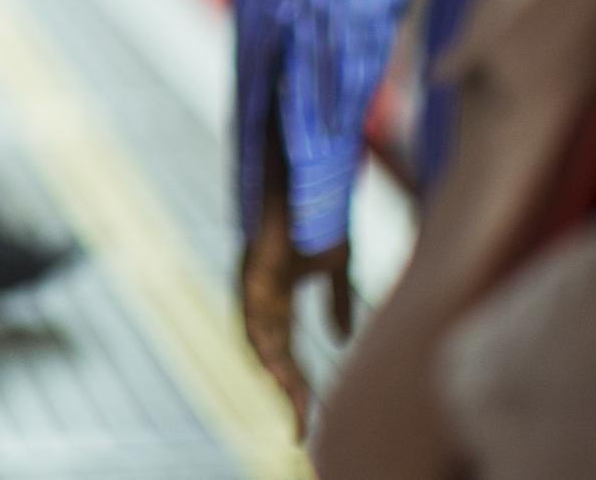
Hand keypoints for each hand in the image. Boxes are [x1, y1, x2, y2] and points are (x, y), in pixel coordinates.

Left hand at [239, 138, 354, 439]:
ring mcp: (254, 273)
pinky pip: (258, 311)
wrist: (308, 162)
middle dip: (287, 393)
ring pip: (259, 338)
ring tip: (297, 412)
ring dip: (278, 376)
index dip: (293, 385)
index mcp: (275, 290)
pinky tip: (280, 371)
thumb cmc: (320, 208)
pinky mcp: (257, 262)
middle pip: (268, 351)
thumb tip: (341, 339)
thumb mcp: (336, 262)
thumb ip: (335, 299)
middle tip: (301, 431)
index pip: (282, 346)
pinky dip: (269, 344)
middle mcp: (259, 285)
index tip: (305, 422)